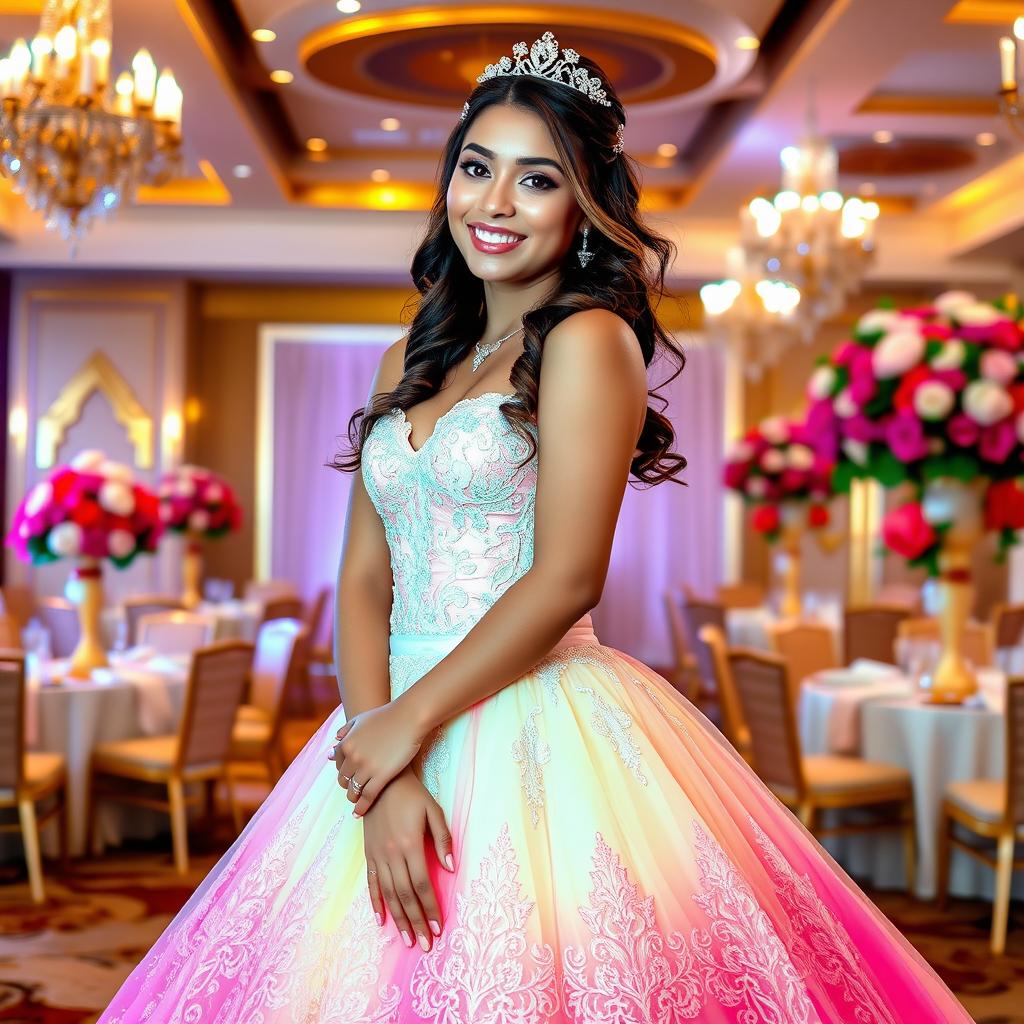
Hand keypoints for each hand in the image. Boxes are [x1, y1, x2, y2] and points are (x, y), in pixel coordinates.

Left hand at [329, 700, 424, 815]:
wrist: (408, 718)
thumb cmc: (387, 716)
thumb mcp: (361, 719)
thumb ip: (346, 729)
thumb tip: (336, 739)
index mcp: (346, 743)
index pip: (338, 765)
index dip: (343, 772)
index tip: (348, 777)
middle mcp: (353, 757)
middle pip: (343, 780)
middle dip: (347, 785)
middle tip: (354, 789)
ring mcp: (366, 768)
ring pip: (353, 790)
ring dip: (354, 797)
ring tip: (357, 802)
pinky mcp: (381, 776)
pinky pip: (367, 796)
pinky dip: (362, 807)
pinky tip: (359, 813)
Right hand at [361, 766, 454, 952]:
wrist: (382, 781)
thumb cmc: (412, 795)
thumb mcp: (433, 811)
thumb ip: (443, 838)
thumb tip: (451, 866)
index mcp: (410, 844)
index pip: (422, 884)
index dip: (431, 907)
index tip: (439, 927)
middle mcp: (392, 854)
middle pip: (405, 895)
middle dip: (416, 922)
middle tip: (425, 944)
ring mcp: (378, 855)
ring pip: (388, 894)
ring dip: (398, 919)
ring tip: (407, 939)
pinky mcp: (369, 853)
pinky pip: (372, 883)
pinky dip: (376, 902)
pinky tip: (381, 920)